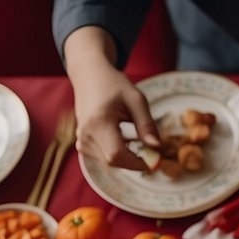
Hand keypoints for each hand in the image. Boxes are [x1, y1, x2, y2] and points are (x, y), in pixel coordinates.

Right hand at [64, 27, 158, 170]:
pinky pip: (103, 158)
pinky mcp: (82, 143)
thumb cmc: (114, 85)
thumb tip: (157, 147)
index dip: (137, 163)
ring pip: (109, 162)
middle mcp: (86, 134)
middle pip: (114, 162)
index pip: (117, 155)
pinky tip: (125, 138)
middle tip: (151, 150)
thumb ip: (146, 124)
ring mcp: (81, 140)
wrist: (89, 76)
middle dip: (135, 161)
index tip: (155, 159)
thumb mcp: (136, 100)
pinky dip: (118, 153)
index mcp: (98, 122)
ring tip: (135, 137)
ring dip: (127, 157)